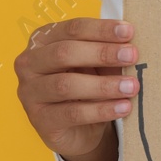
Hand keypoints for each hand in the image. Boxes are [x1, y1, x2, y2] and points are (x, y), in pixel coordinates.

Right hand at [14, 18, 138, 160]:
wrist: (78, 130)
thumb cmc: (86, 87)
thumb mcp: (97, 66)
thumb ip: (109, 53)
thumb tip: (131, 44)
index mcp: (42, 40)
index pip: (72, 29)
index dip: (101, 29)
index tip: (129, 32)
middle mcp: (29, 63)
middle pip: (64, 53)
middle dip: (102, 53)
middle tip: (131, 56)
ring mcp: (30, 93)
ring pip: (66, 85)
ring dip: (103, 84)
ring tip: (131, 86)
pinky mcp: (41, 120)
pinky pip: (72, 113)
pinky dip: (101, 110)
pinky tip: (123, 107)